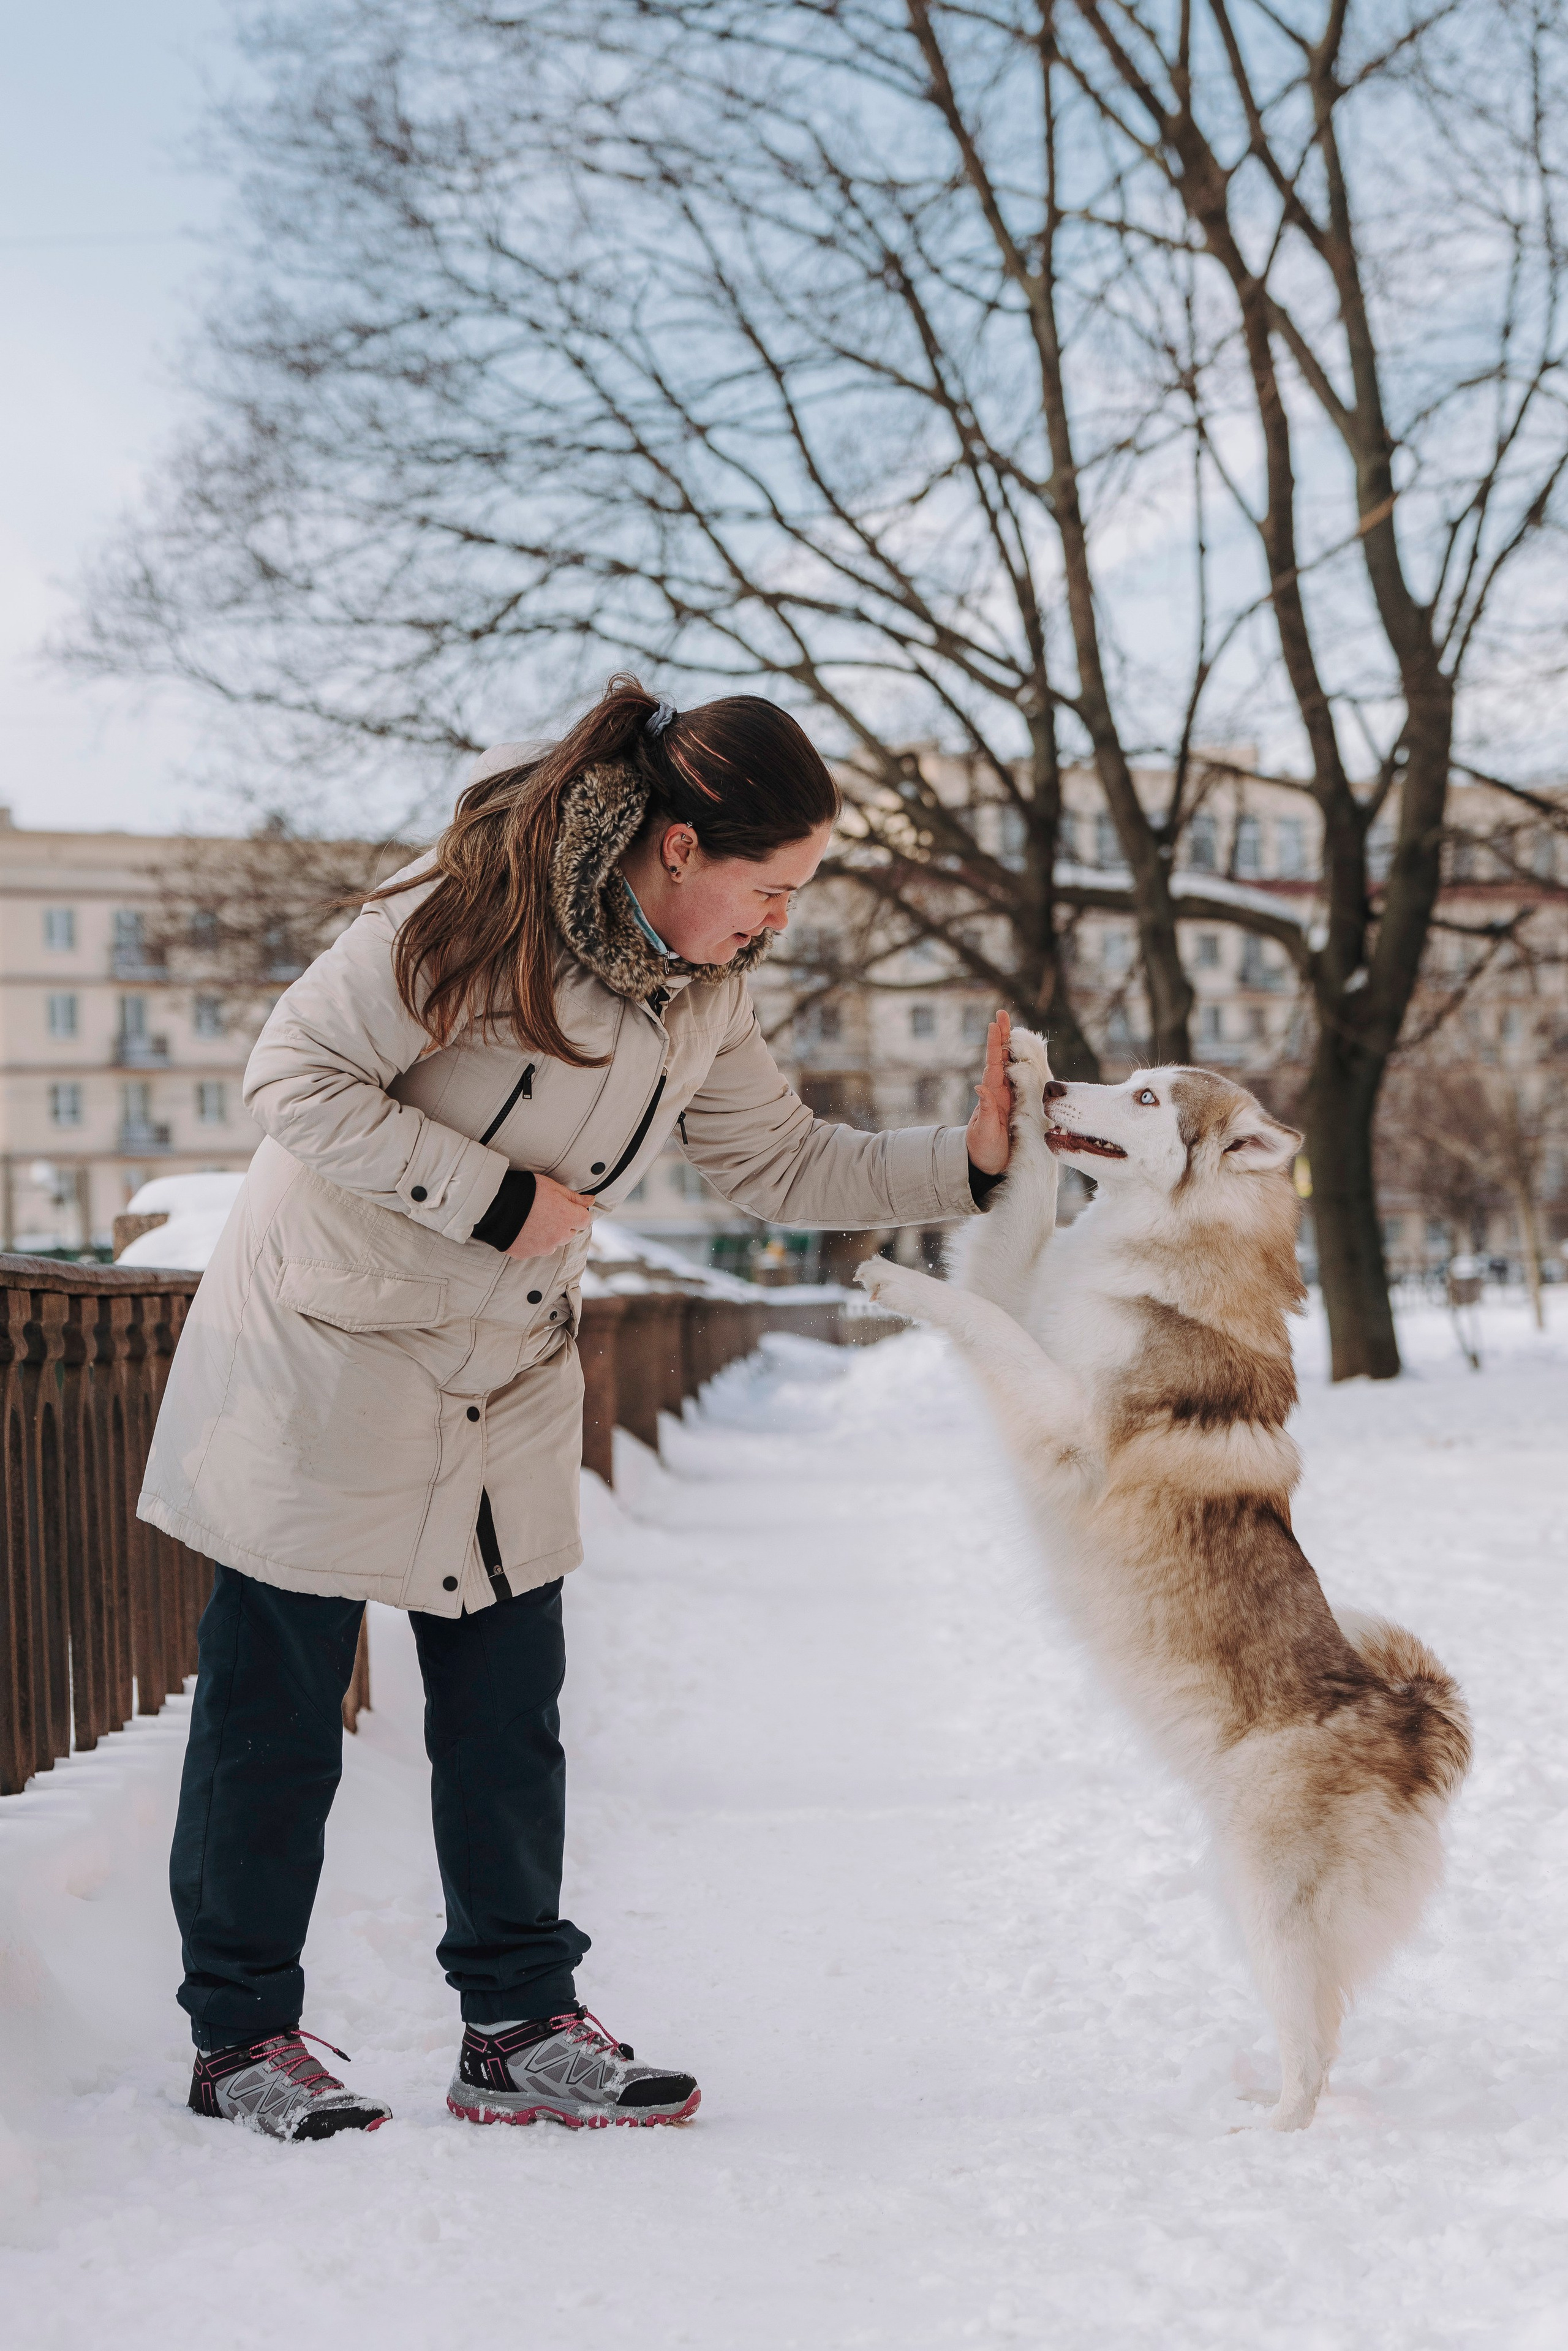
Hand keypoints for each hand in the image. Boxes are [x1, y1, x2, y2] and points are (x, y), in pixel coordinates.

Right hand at [505, 1174, 593, 1258]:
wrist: (495, 1204)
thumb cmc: (527, 1191)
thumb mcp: (553, 1187)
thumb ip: (574, 1197)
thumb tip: (591, 1201)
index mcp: (568, 1218)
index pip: (585, 1220)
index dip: (576, 1212)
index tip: (564, 1207)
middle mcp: (559, 1236)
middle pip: (569, 1232)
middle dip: (562, 1224)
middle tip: (545, 1211)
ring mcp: (543, 1248)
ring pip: (553, 1243)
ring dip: (548, 1235)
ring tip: (531, 1220)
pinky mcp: (527, 1254)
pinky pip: (536, 1249)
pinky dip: (532, 1242)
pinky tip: (522, 1229)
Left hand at [965, 1009, 1013, 1175]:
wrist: (987, 1166)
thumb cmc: (984, 1150)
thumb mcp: (985, 1131)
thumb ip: (986, 1110)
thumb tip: (980, 1085)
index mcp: (993, 1095)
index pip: (994, 1064)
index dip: (995, 1044)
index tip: (994, 1023)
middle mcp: (999, 1092)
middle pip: (1001, 1059)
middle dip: (1001, 1036)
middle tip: (1001, 1014)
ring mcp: (1007, 1097)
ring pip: (1009, 1067)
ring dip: (1010, 1046)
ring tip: (1008, 1025)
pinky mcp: (1015, 1105)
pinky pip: (1020, 1081)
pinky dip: (1021, 1065)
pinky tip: (1021, 1054)